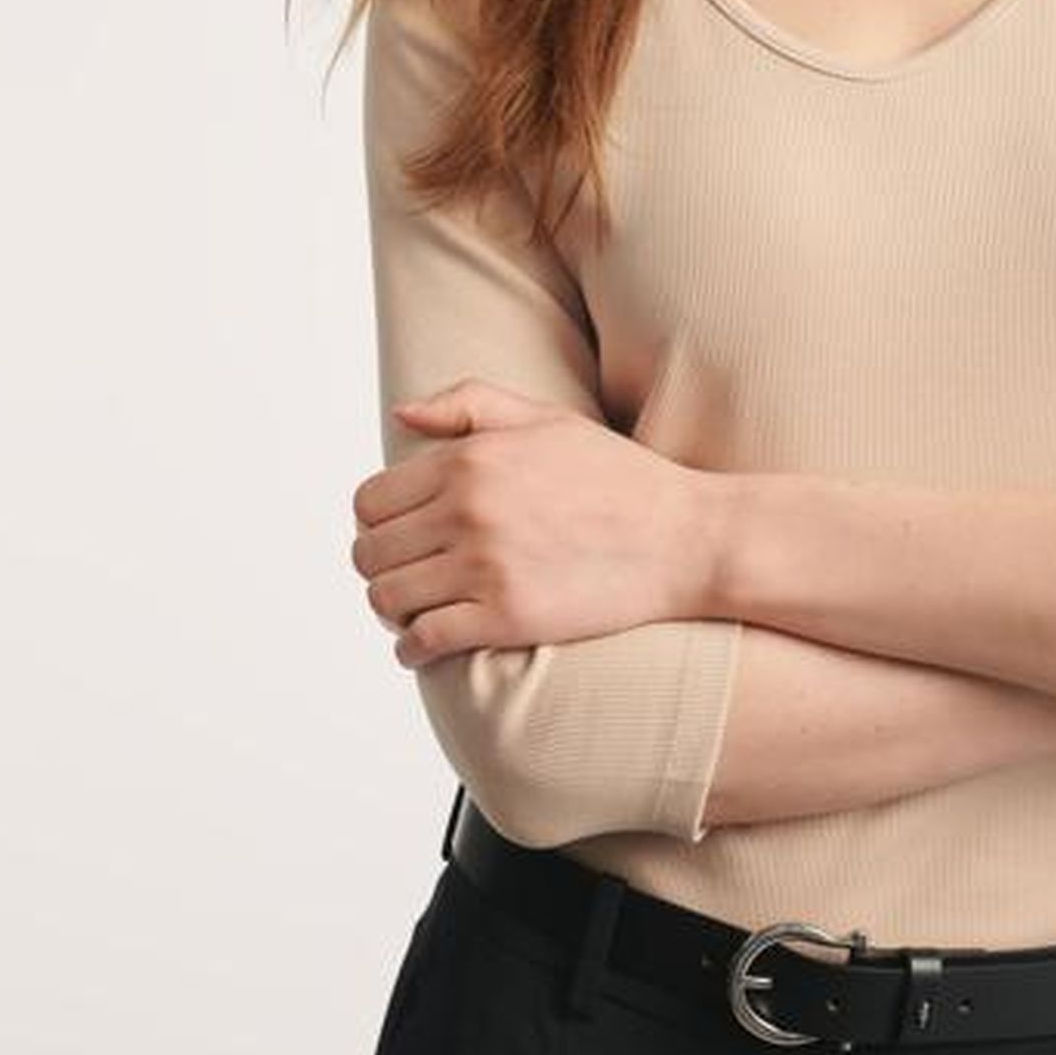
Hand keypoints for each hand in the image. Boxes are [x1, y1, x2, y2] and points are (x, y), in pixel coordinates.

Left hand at [349, 379, 716, 666]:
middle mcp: (467, 509)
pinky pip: (420, 641)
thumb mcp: (547, 419)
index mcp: (469, 459)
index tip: (402, 538)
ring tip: (420, 610)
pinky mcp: (505, 617)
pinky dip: (411, 649)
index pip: (369, 501)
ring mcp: (484, 565)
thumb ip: (469, 404)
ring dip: (394, 610)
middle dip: (382, 568)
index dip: (378, 524)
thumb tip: (401, 415)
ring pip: (385, 599)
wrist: (686, 539)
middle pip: (369, 552)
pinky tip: (427, 645)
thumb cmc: (618, 477)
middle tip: (411, 578)